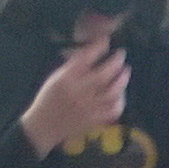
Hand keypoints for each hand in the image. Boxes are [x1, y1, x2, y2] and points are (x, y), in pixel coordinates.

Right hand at [21, 29, 129, 156]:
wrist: (43, 127)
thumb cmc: (49, 99)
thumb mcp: (56, 78)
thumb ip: (72, 66)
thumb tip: (91, 51)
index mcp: (66, 79)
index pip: (85, 58)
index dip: (98, 46)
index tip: (106, 41)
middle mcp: (78, 92)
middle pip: (103, 75)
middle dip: (116, 62)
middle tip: (121, 55)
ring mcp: (87, 108)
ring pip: (112, 93)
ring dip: (122, 80)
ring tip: (125, 73)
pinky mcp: (93, 121)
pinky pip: (112, 111)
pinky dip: (120, 101)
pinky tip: (120, 94)